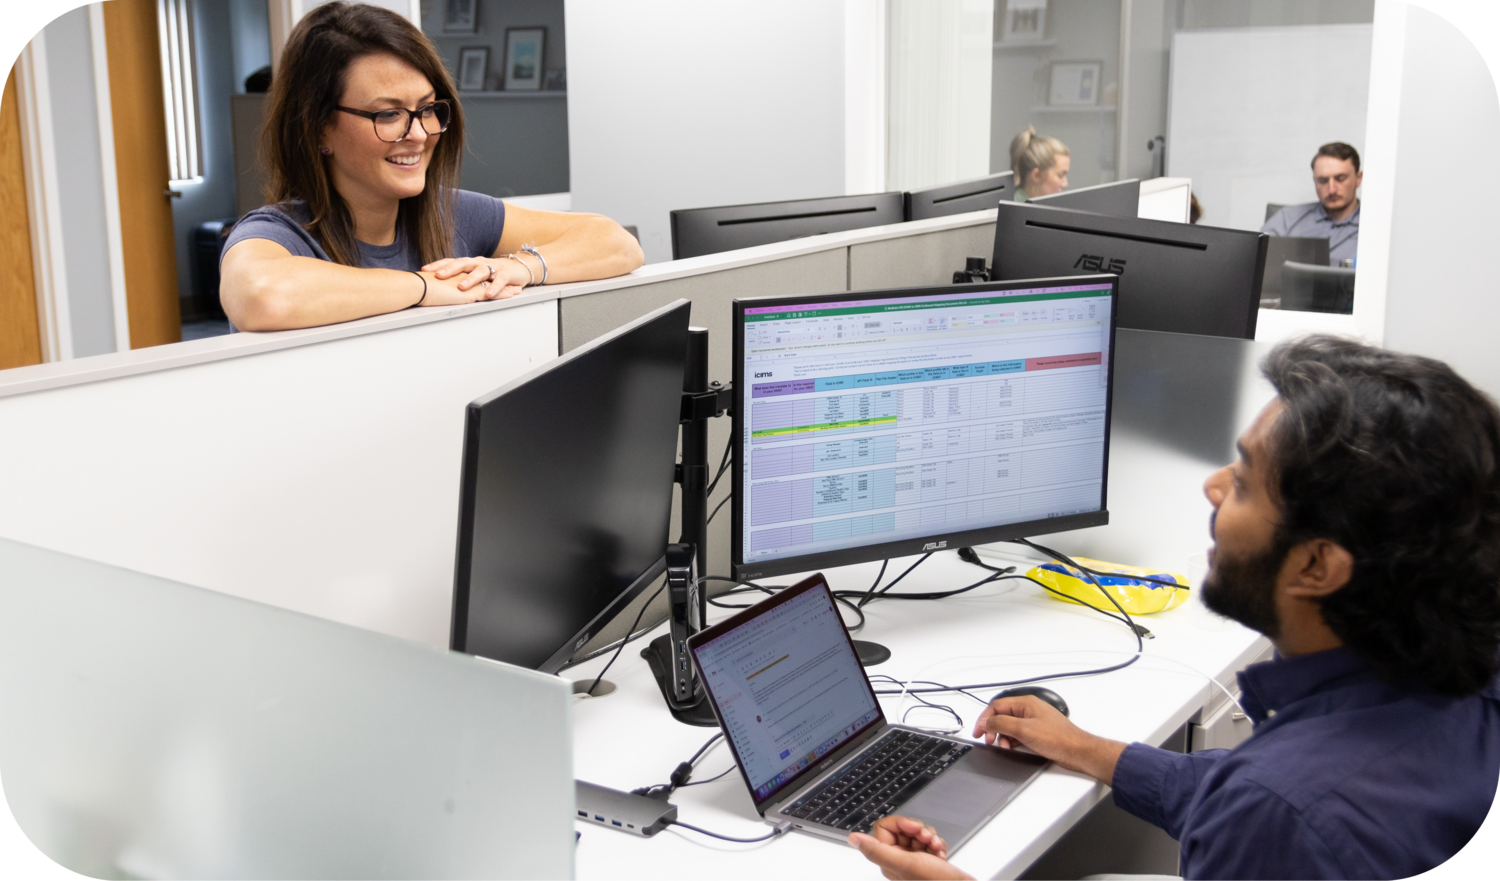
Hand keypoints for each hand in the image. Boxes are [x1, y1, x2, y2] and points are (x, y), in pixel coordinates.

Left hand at [422, 257, 526, 300]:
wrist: (519, 267)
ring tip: (461, 287)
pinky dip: (494, 287)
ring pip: (480, 271)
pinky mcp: (506, 274)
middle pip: (462, 263)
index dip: (438, 265)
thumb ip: (461, 278)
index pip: (451, 261)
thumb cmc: (494, 273)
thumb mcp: (475, 275)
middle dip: (450, 269)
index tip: (424, 270)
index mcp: (470, 263)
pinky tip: (488, 294)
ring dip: (470, 279)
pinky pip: (499, 281)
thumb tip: (438, 285)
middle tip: (438, 276)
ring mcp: (493, 267)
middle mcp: (479, 263)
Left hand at [849, 817, 972, 880]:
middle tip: (926, 840)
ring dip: (930, 837)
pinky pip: (929, 840)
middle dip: (919, 830)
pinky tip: (941, 854)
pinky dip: (937, 844)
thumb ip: (877, 850)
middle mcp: (898, 858)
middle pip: (902, 828)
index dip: (901, 823)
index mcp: (887, 859)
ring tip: (935, 849)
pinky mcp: (926, 859)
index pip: (884, 827)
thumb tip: (853, 838)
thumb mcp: (905, 863)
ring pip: (916, 832)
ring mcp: (913, 858)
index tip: (915, 829)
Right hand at [973, 696, 1126, 783]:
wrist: (1078, 751)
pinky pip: (1019, 734)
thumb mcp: (1023, 730)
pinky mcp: (1038, 733)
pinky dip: (1013, 741)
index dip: (985, 719)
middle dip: (994, 729)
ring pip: (1010, 726)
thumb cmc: (1058, 738)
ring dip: (1003, 737)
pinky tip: (1014, 748)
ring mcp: (1034, 721)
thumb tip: (986, 721)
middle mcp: (1029, 710)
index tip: (978, 732)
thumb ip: (1001, 723)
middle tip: (989, 741)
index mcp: (1025, 703)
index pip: (996, 706)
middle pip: (1002, 716)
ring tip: (1005, 746)